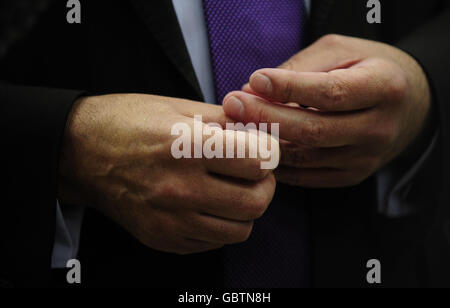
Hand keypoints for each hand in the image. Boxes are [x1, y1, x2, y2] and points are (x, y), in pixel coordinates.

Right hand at [58, 94, 276, 253]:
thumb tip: (262, 130)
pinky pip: (214, 243)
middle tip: (253, 173)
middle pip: (256, 201)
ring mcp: (170, 220)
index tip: (262, 150)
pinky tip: (208, 204)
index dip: (268, 153)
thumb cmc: (129, 123)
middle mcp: (179, 189)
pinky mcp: (163, 239)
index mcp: (186, 147)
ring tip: (231, 190)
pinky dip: (221, 225)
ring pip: (240, 229)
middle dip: (264, 185)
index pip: (258, 161)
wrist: (82, 153)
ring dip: (246, 209)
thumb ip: (226, 120)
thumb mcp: (177, 108)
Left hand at [223, 34, 431, 187]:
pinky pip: (308, 175)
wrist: (406, 106)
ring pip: (307, 157)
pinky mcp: (352, 175)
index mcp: (384, 87)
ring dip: (266, 142)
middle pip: (315, 130)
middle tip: (233, 104)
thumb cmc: (366, 69)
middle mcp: (379, 128)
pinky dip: (279, 163)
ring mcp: (366, 158)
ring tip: (236, 125)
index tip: (254, 80)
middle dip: (267, 118)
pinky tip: (257, 147)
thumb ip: (299, 69)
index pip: (330, 93)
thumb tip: (253, 90)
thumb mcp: (340, 52)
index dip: (289, 88)